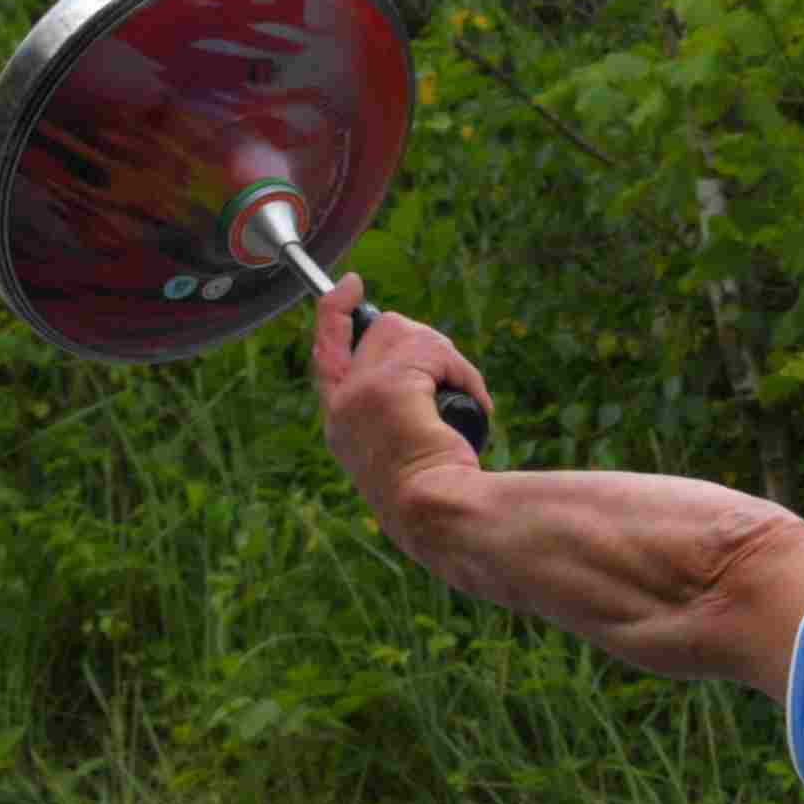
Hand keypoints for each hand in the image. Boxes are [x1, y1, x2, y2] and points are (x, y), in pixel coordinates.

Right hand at [309, 275, 490, 524]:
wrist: (439, 518)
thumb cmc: (437, 501)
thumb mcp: (407, 454)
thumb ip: (398, 416)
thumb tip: (427, 376)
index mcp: (341, 422)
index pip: (327, 349)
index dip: (337, 312)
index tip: (351, 285)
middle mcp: (341, 403)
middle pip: (378, 330)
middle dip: (423, 342)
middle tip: (453, 376)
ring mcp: (360, 391)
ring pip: (408, 334)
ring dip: (448, 361)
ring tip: (466, 400)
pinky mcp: (389, 385)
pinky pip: (435, 352)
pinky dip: (464, 374)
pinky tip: (476, 405)